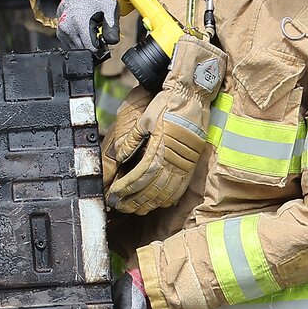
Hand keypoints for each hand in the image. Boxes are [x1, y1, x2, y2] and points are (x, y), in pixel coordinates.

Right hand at [55, 0, 119, 56]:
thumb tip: (112, 42)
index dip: (101, 48)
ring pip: (77, 49)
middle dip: (94, 45)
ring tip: (91, 28)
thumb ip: (112, 27)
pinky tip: (84, 29)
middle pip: (84, 50)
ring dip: (86, 43)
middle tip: (99, 31)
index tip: (104, 39)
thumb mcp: (110, 7)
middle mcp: (67, 28)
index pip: (91, 49)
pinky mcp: (59, 32)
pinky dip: (79, 41)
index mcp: (79, 22)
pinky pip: (71, 44)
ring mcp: (61, 31)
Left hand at [105, 35, 225, 213]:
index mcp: (158, 150)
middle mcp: (172, 161)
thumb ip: (132, 141)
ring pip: (165, 193)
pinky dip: (167, 199)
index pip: (139, 178)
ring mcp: (184, 165)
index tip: (114, 196)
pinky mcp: (191, 165)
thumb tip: (120, 157)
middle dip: (133, 201)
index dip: (125, 189)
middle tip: (120, 207)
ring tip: (135, 209)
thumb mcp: (145, 120)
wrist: (193, 99)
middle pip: (150, 190)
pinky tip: (158, 204)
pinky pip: (179, 188)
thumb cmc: (167, 106)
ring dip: (149, 204)